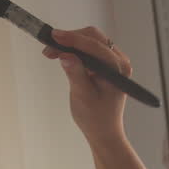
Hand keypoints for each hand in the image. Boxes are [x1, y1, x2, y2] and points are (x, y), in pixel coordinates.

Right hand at [42, 27, 131, 143]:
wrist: (103, 131)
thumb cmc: (96, 118)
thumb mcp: (83, 96)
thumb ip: (75, 74)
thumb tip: (65, 55)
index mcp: (118, 69)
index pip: (95, 46)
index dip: (73, 39)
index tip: (54, 37)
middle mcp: (119, 62)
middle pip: (93, 38)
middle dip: (70, 39)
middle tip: (49, 46)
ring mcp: (113, 62)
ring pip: (90, 41)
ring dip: (70, 44)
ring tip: (51, 52)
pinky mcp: (104, 64)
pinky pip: (89, 50)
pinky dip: (74, 50)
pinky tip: (60, 55)